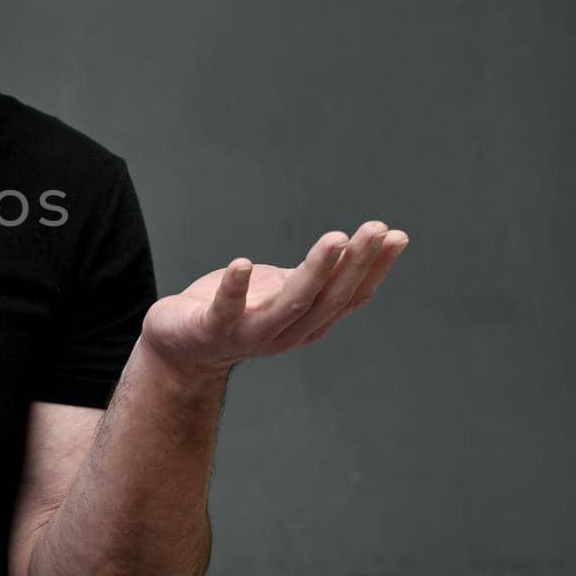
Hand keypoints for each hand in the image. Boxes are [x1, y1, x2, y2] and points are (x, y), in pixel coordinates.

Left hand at [140, 220, 408, 378]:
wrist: (179, 346)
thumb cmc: (235, 311)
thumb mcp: (281, 291)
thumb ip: (312, 276)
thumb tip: (354, 244)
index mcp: (308, 322)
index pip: (351, 296)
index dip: (375, 268)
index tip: (396, 236)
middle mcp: (287, 332)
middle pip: (329, 298)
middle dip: (355, 262)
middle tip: (375, 228)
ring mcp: (250, 334)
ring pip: (292, 304)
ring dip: (316, 271)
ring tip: (335, 239)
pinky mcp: (213, 329)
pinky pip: (227, 309)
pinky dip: (235, 287)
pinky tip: (243, 263)